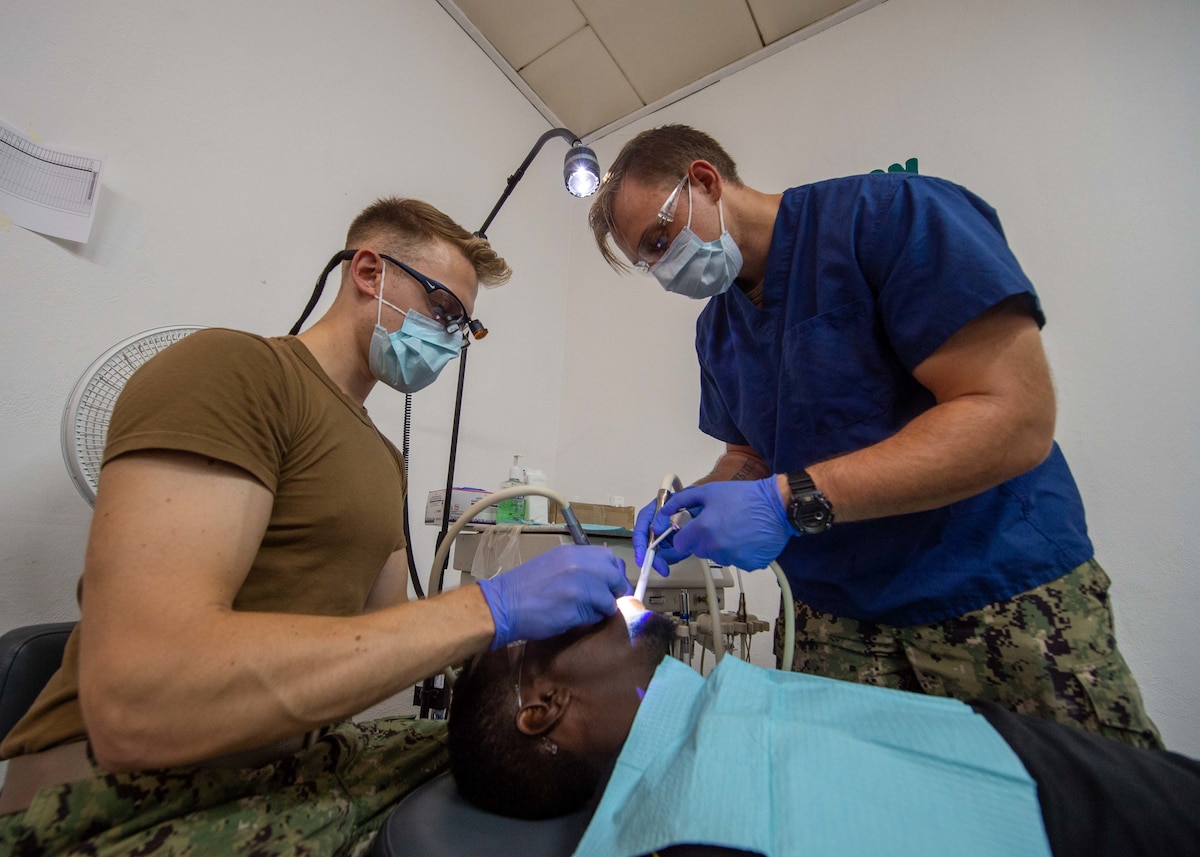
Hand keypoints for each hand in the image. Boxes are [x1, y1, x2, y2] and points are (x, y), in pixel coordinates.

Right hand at [477, 545, 629, 648]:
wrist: (503, 605)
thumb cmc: (525, 587)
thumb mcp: (554, 564)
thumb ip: (580, 566)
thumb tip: (604, 579)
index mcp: (573, 553)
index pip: (611, 559)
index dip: (613, 574)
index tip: (609, 584)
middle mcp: (580, 565)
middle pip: (617, 578)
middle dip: (614, 592)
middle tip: (603, 601)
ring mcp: (579, 586)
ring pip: (609, 600)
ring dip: (601, 608)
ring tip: (583, 611)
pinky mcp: (576, 609)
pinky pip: (596, 616)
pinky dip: (590, 619)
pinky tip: (573, 617)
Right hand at [633, 498, 688, 576]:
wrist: (706, 505)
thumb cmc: (689, 500)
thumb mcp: (675, 504)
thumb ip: (662, 516)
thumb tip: (655, 531)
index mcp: (651, 513)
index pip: (640, 531)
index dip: (639, 546)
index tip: (642, 561)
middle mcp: (655, 526)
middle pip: (649, 546)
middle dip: (656, 559)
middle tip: (664, 570)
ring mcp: (664, 535)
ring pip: (661, 553)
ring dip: (670, 556)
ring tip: (684, 551)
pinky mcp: (673, 542)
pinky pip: (671, 554)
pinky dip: (678, 555)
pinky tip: (686, 550)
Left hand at [660, 478, 796, 570]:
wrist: (778, 506)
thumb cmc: (745, 496)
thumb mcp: (709, 491)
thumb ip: (681, 501)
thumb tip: (664, 512)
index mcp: (702, 530)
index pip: (680, 545)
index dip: (684, 536)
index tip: (691, 530)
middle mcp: (715, 548)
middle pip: (699, 550)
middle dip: (703, 539)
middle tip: (718, 523)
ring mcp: (732, 559)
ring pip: (717, 556)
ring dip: (721, 545)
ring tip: (735, 527)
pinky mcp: (748, 565)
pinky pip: (735, 560)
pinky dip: (739, 552)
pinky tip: (747, 537)